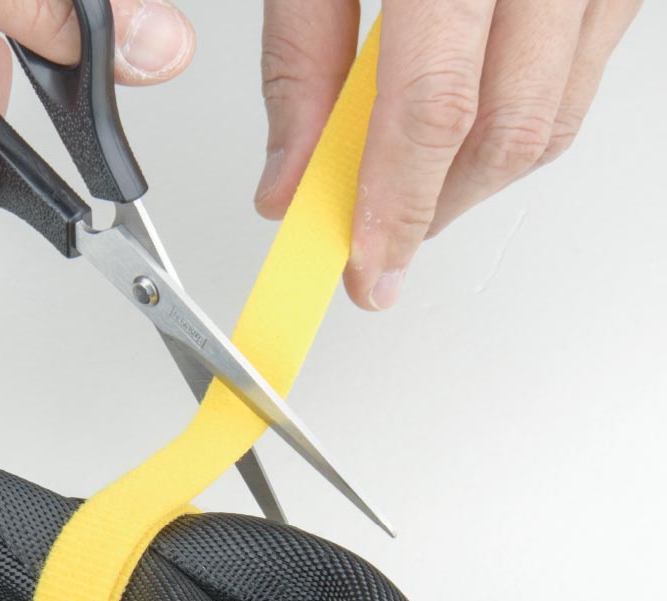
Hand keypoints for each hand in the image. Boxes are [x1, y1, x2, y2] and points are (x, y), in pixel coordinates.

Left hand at [255, 0, 641, 309]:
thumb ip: (301, 60)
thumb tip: (290, 181)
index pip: (433, 107)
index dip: (398, 207)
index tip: (368, 270)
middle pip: (509, 130)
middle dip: (437, 209)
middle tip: (381, 239)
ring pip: (554, 117)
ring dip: (476, 177)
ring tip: (414, 184)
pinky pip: (581, 76)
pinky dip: (516, 120)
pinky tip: (466, 118)